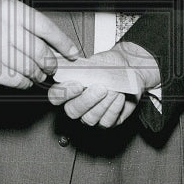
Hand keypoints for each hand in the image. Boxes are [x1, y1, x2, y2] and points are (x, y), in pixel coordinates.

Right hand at [0, 0, 79, 88]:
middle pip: (40, 52)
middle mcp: (5, 28)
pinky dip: (23, 83)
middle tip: (52, 68)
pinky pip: (15, 80)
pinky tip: (23, 80)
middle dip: (50, 64)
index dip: (63, 43)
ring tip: (37, 74)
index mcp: (13, 11)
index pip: (46, 28)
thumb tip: (55, 47)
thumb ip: (27, 27)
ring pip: (29, 69)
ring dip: (37, 75)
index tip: (73, 53)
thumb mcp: (4, 12)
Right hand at [46, 43, 160, 126]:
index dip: (65, 93)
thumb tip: (81, 73)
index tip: (79, 84)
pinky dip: (114, 108)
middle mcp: (76, 105)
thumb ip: (86, 68)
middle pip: (72, 111)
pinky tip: (120, 96)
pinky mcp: (106, 122)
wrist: (128, 69)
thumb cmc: (109, 64)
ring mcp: (90, 115)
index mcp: (68, 88)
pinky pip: (106, 121)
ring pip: (90, 118)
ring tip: (114, 89)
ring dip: (103, 103)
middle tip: (101, 88)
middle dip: (87, 100)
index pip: (55, 96)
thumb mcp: (97, 61)